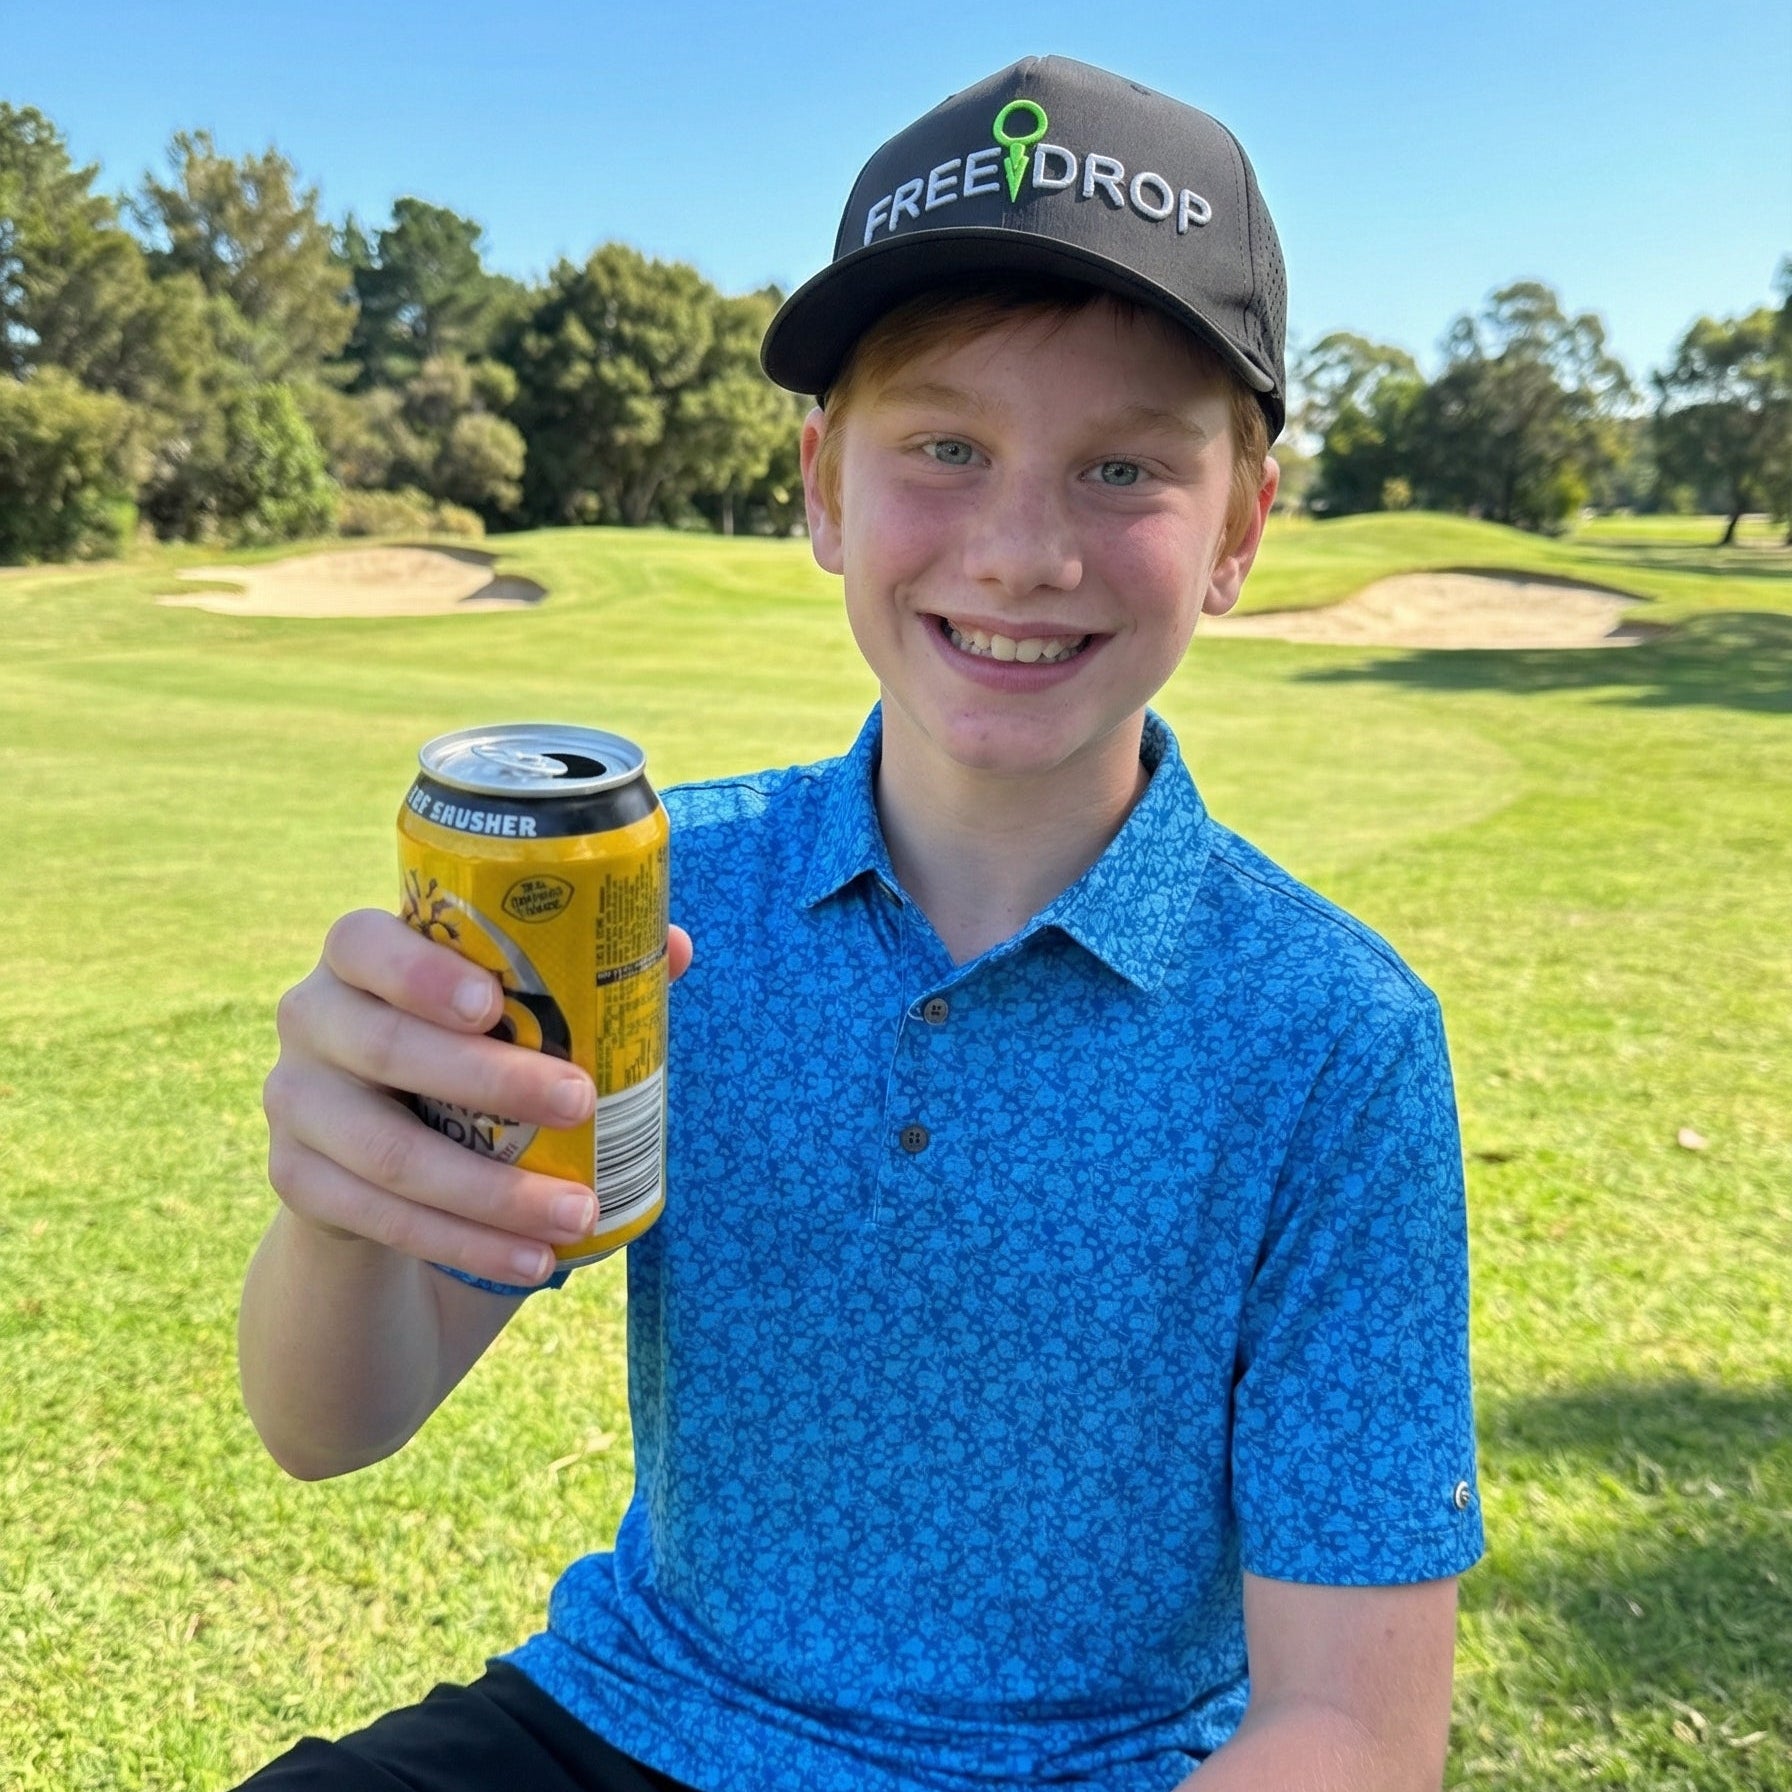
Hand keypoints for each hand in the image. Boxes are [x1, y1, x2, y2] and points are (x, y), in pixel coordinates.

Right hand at [262, 909, 692, 1286]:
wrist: (379, 1145)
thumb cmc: (467, 1045)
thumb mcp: (506, 1006)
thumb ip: (579, 970)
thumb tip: (676, 948)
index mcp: (357, 956)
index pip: (363, 942)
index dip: (420, 971)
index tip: (494, 1003)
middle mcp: (310, 1019)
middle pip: (386, 1048)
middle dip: (491, 1081)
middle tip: (581, 1101)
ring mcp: (295, 1103)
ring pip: (388, 1153)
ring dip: (491, 1191)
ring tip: (577, 1210)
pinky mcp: (298, 1182)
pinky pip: (380, 1219)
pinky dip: (466, 1243)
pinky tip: (533, 1260)